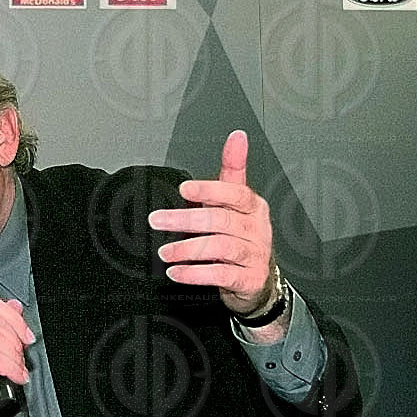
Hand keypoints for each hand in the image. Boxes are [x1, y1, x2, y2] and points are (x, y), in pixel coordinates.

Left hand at [147, 130, 274, 317]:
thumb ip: (233, 168)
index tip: (184, 188)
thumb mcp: (238, 201)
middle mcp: (256, 229)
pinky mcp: (250, 279)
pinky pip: (222, 275)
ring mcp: (255, 255)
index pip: (234, 193)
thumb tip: (237, 137)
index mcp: (253, 206)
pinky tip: (178, 272)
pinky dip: (197, 274)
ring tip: (165, 252)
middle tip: (158, 220)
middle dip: (185, 220)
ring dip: (188, 250)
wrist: (258, 278)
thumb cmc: (243, 235)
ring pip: (221, 248)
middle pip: (220, 220)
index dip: (209, 190)